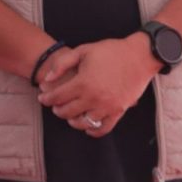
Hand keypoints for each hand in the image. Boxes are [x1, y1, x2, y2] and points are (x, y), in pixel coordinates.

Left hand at [36, 35, 158, 136]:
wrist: (139, 56)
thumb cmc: (110, 51)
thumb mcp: (83, 51)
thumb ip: (62, 64)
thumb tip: (47, 78)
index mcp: (83, 83)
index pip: (57, 97)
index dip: (46, 99)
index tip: (42, 98)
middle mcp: (94, 98)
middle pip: (67, 112)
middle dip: (57, 110)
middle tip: (54, 106)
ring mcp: (107, 107)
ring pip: (82, 123)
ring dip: (72, 120)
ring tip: (69, 115)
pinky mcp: (119, 111)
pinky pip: (103, 128)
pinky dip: (93, 130)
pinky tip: (87, 126)